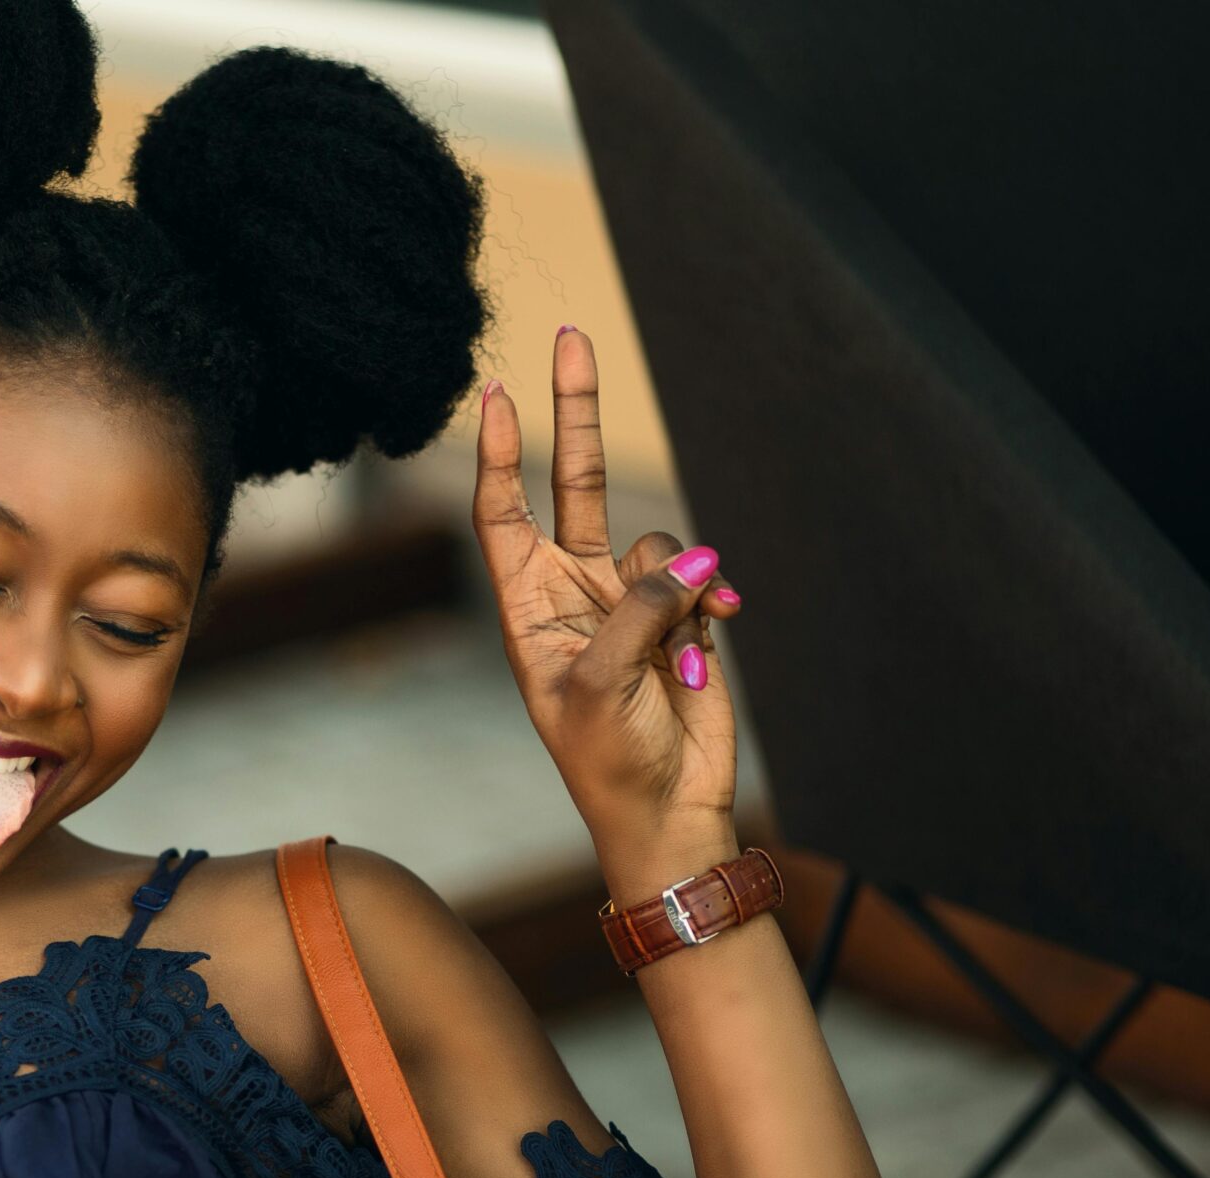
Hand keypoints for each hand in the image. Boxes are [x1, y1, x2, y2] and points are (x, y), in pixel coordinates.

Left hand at [470, 328, 745, 848]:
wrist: (669, 810)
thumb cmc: (608, 760)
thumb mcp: (598, 682)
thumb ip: (639, 609)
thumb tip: (694, 559)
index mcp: (527, 608)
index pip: (502, 512)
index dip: (497, 454)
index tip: (491, 393)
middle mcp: (574, 592)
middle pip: (571, 482)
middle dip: (573, 411)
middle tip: (568, 335)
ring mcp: (631, 601)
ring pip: (660, 541)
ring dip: (681, 580)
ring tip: (686, 644)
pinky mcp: (683, 616)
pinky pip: (702, 576)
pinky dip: (714, 598)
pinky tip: (718, 636)